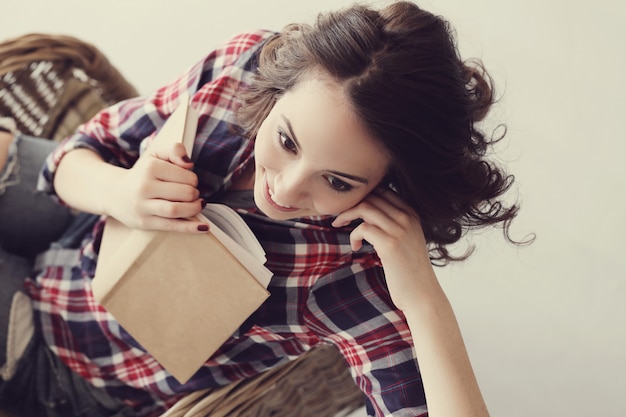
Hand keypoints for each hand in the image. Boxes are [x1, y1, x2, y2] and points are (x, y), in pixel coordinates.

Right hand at [107, 142, 208, 232]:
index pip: (186, 176)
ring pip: (177, 210)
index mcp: (150, 168)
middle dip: (195, 194)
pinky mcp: (145, 222)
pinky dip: (190, 228)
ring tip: (198, 205)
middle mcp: (144, 187)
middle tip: (193, 194)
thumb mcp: (156, 155)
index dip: (194, 180)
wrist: (115, 194)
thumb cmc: (143, 175)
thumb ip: (175, 150)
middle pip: (185, 193)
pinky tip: (204, 227)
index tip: (190, 182)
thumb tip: (189, 163)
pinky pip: (171, 226)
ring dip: (195, 209)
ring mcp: (143, 206)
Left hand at [332, 188, 435, 309]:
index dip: (362, 195)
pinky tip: (356, 247)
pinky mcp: (390, 245)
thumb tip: (368, 213)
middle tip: (339, 217)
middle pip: (372, 195)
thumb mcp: (407, 239)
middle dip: (350, 203)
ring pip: (365, 208)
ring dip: (346, 215)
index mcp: (412, 213)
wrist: (422, 294)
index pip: (383, 190)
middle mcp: (407, 218)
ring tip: (339, 226)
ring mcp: (400, 230)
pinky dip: (354, 235)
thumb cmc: (410, 270)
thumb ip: (394, 223)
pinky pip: (363, 228)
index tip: (350, 207)